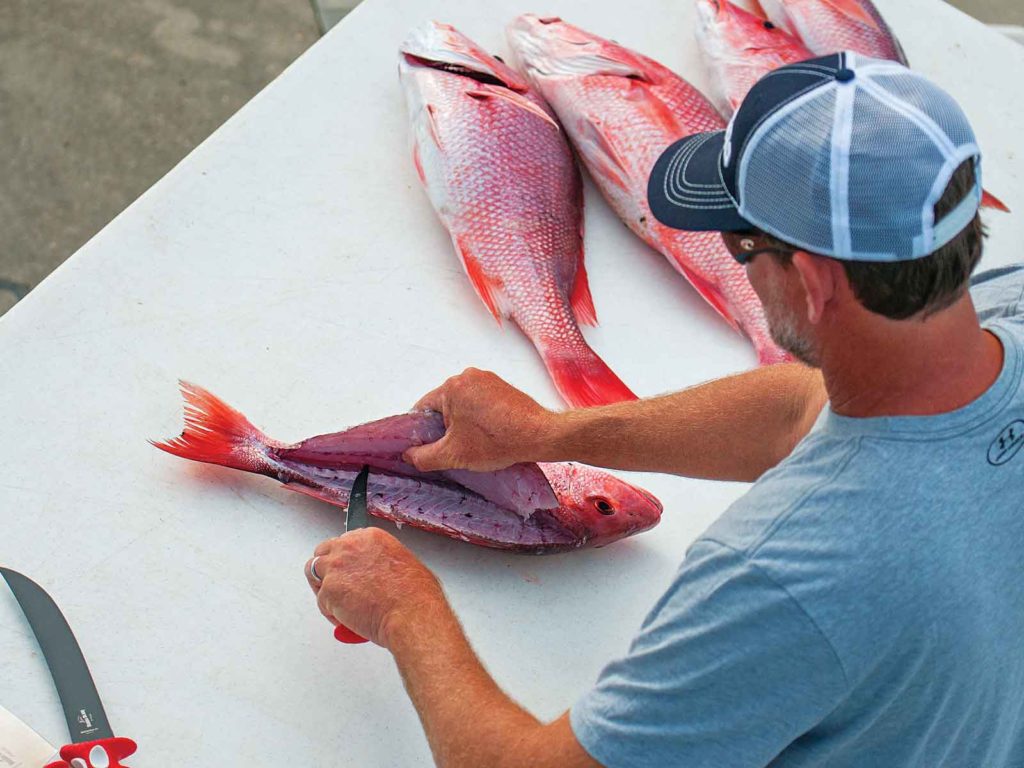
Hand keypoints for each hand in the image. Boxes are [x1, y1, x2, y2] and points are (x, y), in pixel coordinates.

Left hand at [305, 528, 444, 648]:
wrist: (411, 614)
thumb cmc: (416, 594)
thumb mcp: (406, 562)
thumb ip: (383, 561)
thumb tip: (381, 574)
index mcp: (370, 537)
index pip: (345, 541)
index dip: (345, 558)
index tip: (348, 570)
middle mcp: (350, 547)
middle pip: (324, 551)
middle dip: (327, 568)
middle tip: (337, 584)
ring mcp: (336, 568)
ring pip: (312, 571)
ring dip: (321, 586)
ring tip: (334, 601)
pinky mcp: (328, 591)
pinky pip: (320, 602)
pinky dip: (330, 612)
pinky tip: (346, 619)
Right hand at [403, 368, 555, 471]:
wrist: (539, 436)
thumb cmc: (498, 441)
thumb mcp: (453, 455)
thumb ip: (423, 456)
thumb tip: (408, 455)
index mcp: (451, 387)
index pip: (423, 408)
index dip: (422, 430)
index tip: (428, 446)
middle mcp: (468, 376)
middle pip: (443, 405)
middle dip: (445, 427)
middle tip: (455, 448)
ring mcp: (487, 379)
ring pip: (462, 404)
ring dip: (463, 422)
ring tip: (475, 442)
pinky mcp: (502, 386)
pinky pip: (480, 401)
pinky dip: (479, 417)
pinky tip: (488, 434)